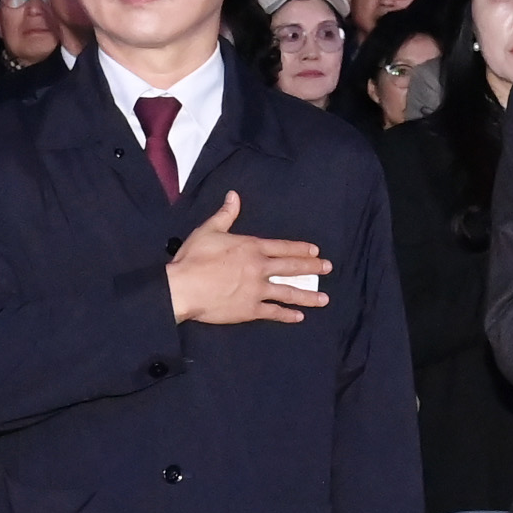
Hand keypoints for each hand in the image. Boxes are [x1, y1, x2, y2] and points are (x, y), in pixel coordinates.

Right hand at [167, 191, 328, 324]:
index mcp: (252, 248)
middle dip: (312, 267)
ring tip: (324, 298)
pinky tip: (299, 316)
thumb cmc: (194, 258)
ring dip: (308, 296)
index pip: (283, 247)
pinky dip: (287, 314)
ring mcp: (257, 290)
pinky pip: (273, 312)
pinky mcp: (250, 309)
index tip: (315, 251)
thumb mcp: (209, 230)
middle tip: (328, 268)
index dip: (300, 249)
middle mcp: (259, 268)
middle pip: (292, 268)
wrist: (184, 287)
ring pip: (288, 292)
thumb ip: (226, 214)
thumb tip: (234, 196)